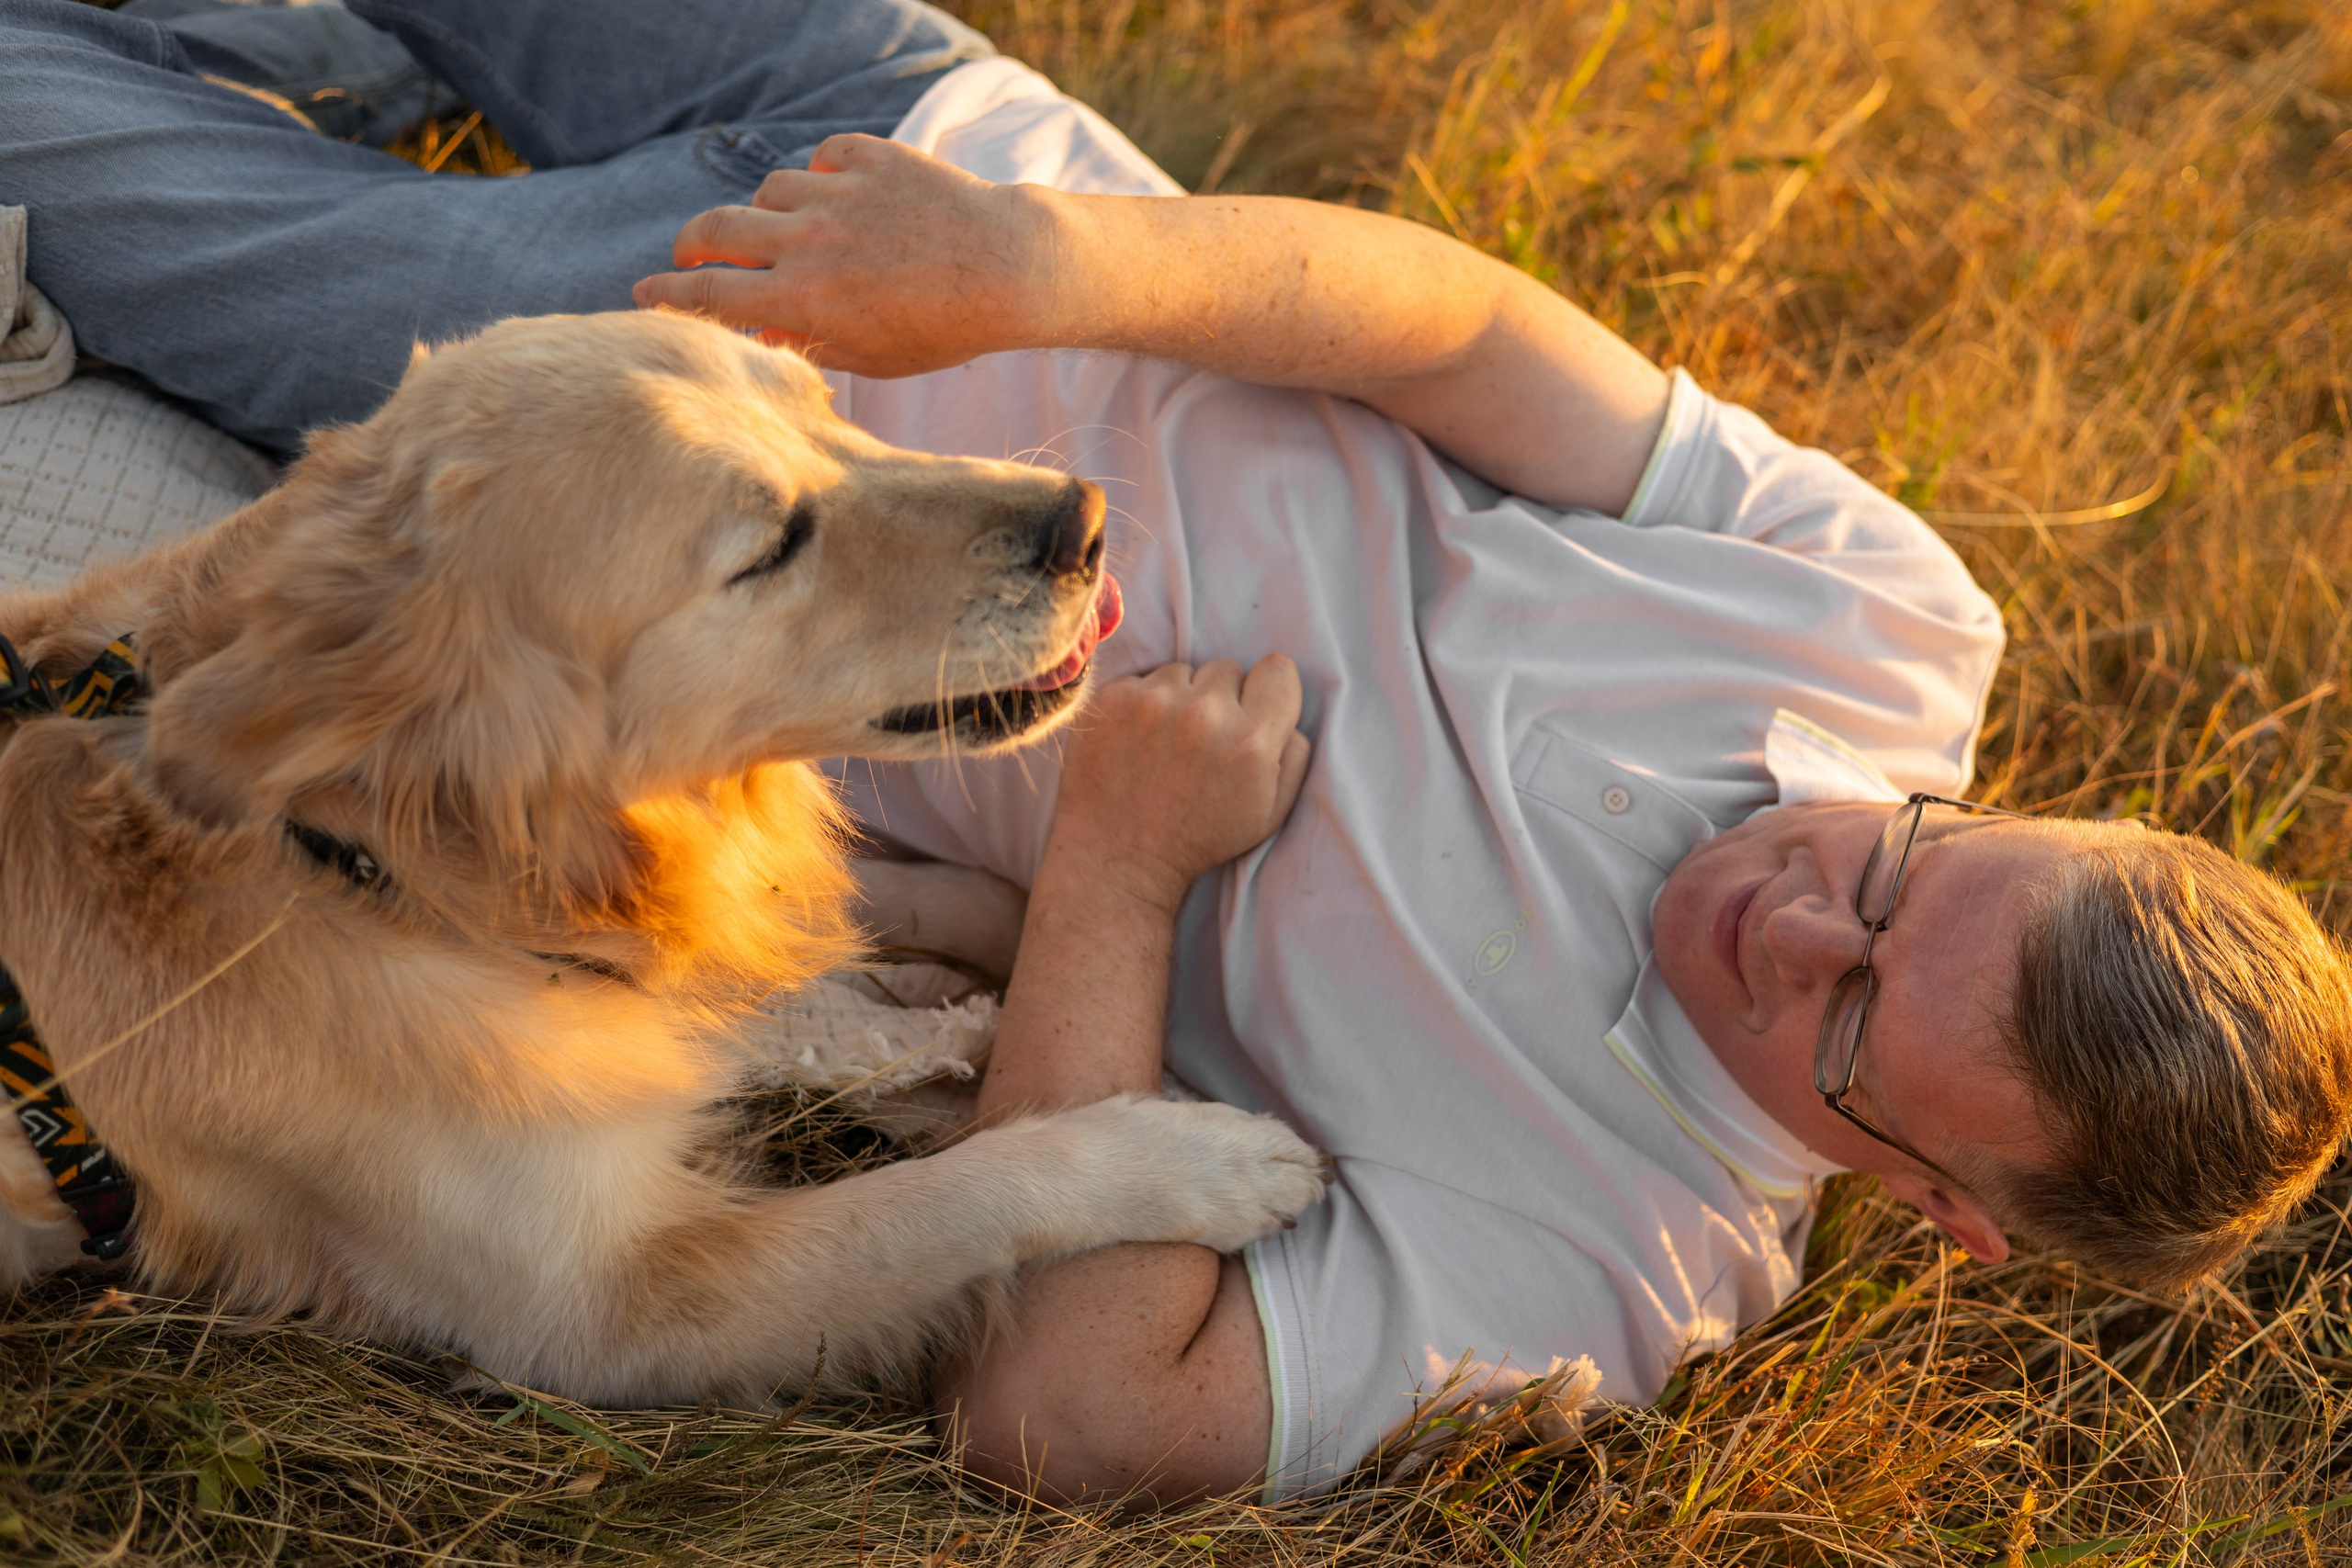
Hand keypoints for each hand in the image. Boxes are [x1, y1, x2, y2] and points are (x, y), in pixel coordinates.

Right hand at [631, 134, 1055, 376]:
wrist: (1009, 269)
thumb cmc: (943, 328)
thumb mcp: (870, 358)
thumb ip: (807, 344)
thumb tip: (759, 334)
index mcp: (800, 302)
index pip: (706, 295)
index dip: (666, 297)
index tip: (643, 296)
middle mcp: (807, 244)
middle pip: (714, 229)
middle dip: (691, 242)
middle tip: (689, 252)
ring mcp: (835, 195)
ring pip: (769, 192)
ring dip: (770, 215)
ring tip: (792, 233)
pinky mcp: (868, 157)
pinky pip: (821, 161)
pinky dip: (823, 179)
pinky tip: (842, 200)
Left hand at [1046, 656, 1312, 915]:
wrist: (1119, 860)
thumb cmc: (1200, 838)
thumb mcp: (1270, 812)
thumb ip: (1294, 754)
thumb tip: (1288, 709)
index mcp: (1250, 741)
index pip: (1278, 669)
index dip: (1268, 691)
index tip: (1252, 713)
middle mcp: (1203, 714)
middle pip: (1227, 669)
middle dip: (1222, 699)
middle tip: (1203, 742)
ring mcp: (1152, 703)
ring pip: (1182, 672)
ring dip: (1179, 699)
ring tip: (1167, 745)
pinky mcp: (1112, 700)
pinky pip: (1141, 680)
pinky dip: (1141, 705)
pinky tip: (1137, 743)